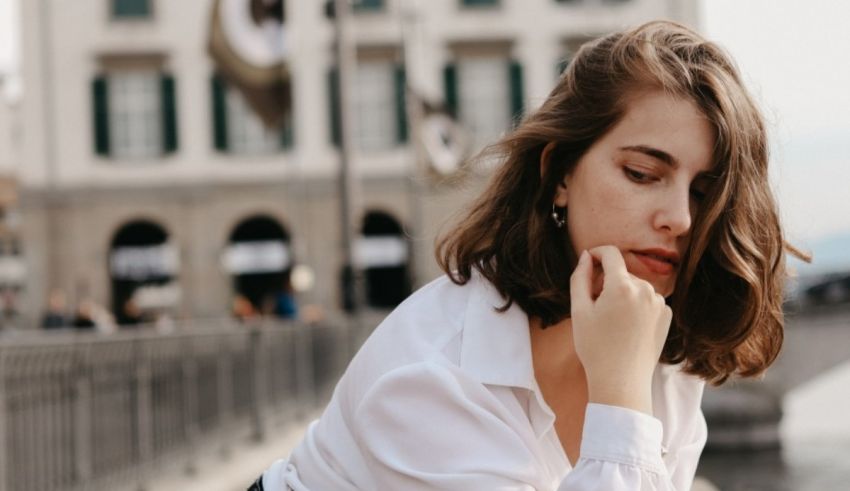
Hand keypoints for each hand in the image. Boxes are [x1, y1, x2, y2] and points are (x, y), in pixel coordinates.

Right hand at [570, 246, 671, 413]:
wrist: (622, 382)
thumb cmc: (595, 347)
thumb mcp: (579, 310)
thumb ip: (580, 277)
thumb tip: (586, 256)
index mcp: (623, 286)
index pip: (611, 253)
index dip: (596, 253)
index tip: (588, 261)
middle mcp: (646, 290)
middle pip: (621, 273)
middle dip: (607, 282)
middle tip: (594, 308)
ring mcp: (659, 303)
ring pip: (634, 287)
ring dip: (621, 294)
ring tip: (611, 321)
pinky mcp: (666, 316)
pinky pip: (647, 301)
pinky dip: (635, 307)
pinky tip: (627, 328)